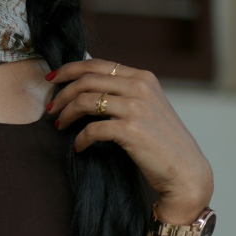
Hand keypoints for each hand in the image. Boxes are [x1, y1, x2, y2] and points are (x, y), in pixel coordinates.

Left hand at [46, 59, 212, 217]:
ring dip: (66, 114)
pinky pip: (91, 129)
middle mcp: (140, 87)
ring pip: (84, 100)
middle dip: (62, 93)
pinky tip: (78, 147)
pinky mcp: (130, 129)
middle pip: (86, 80)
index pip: (97, 64)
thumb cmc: (162, 142)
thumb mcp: (148, 107)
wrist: (185, 171)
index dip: (69, 70)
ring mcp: (135, 107)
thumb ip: (125, 93)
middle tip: (50, 108)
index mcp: (143, 77)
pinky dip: (80, 139)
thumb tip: (87, 88)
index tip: (52, 79)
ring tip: (60, 125)